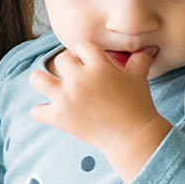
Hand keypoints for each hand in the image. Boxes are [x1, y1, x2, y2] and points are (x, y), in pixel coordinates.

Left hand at [27, 41, 170, 181]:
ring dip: (42, 81)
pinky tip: (51, 112)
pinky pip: (37, 111)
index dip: (86, 54)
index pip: (82, 46)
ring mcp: (66, 98)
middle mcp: (79, 79)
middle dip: (68, 67)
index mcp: (99, 66)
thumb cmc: (138, 106)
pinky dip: (42, 112)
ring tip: (50, 86)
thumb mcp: (139, 78)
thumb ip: (139, 60)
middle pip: (61, 59)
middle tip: (76, 78)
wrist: (132, 137)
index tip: (90, 63)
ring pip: (37, 79)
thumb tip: (148, 48)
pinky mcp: (59, 117)